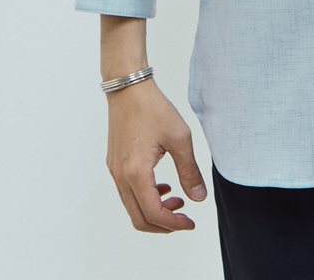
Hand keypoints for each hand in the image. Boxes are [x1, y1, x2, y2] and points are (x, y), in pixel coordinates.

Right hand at [105, 77, 206, 232]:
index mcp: (136, 173)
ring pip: (132, 207)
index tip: (191, 222)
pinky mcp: (114, 164)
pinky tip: (163, 186)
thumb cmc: (153, 108)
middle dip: (163, 224)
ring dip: (154, 211)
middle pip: (139, 219)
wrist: (128, 88)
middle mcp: (121, 177)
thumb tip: (198, 197)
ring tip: (176, 198)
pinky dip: (145, 198)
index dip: (174, 224)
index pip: (153, 214)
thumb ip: (189, 170)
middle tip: (184, 217)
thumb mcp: (179, 138)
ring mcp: (115, 171)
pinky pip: (128, 193)